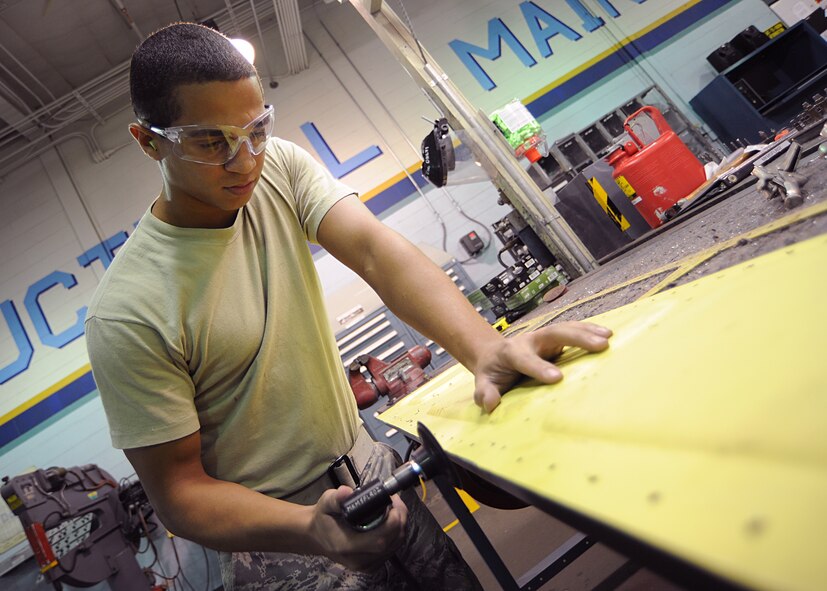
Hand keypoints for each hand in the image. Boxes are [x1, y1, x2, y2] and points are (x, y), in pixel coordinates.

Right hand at [308, 486, 407, 570]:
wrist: (317, 536)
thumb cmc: (323, 518)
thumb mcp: (325, 503)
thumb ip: (336, 499)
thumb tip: (346, 492)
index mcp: (346, 546)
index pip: (379, 540)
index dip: (392, 523)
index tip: (392, 503)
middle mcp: (357, 560)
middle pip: (390, 543)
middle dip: (399, 520)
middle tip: (396, 502)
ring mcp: (365, 566)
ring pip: (394, 547)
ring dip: (400, 526)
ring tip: (394, 508)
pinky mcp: (371, 566)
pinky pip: (391, 550)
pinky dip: (396, 534)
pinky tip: (392, 521)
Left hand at [473, 321, 611, 412]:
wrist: (493, 355)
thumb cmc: (491, 372)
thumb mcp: (483, 383)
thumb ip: (484, 392)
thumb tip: (490, 402)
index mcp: (510, 352)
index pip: (525, 359)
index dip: (539, 367)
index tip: (557, 378)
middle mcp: (529, 340)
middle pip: (553, 333)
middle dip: (576, 338)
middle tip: (600, 345)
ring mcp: (543, 338)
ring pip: (566, 329)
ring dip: (587, 331)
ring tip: (609, 337)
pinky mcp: (554, 340)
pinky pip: (573, 332)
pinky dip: (589, 331)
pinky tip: (608, 334)